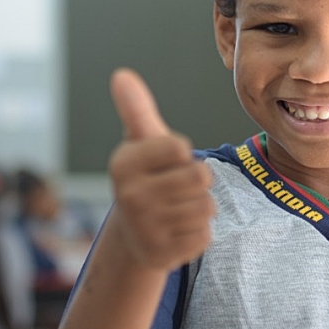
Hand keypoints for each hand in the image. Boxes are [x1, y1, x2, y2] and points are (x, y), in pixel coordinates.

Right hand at [107, 68, 214, 269]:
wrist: (134, 237)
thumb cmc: (145, 179)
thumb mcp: (139, 143)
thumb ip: (136, 109)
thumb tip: (121, 74)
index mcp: (124, 164)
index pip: (180, 147)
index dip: (183, 154)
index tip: (167, 163)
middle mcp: (130, 196)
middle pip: (199, 176)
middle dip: (198, 181)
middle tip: (177, 189)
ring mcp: (146, 228)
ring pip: (206, 206)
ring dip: (201, 207)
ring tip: (178, 209)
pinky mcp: (164, 253)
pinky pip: (206, 234)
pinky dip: (200, 231)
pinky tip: (178, 231)